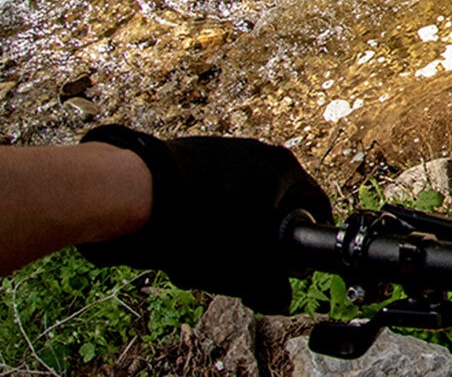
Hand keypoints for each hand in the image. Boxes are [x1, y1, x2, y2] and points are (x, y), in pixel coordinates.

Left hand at [77, 125, 331, 312]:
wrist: (135, 193)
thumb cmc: (199, 223)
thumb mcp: (246, 269)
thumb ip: (271, 289)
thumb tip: (277, 300)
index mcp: (284, 170)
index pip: (316, 206)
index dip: (307, 242)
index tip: (292, 264)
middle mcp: (257, 153)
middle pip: (273, 207)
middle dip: (258, 241)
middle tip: (244, 266)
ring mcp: (222, 151)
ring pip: (236, 204)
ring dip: (227, 232)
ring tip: (203, 258)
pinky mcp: (190, 157)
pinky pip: (206, 195)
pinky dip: (200, 218)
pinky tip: (183, 240)